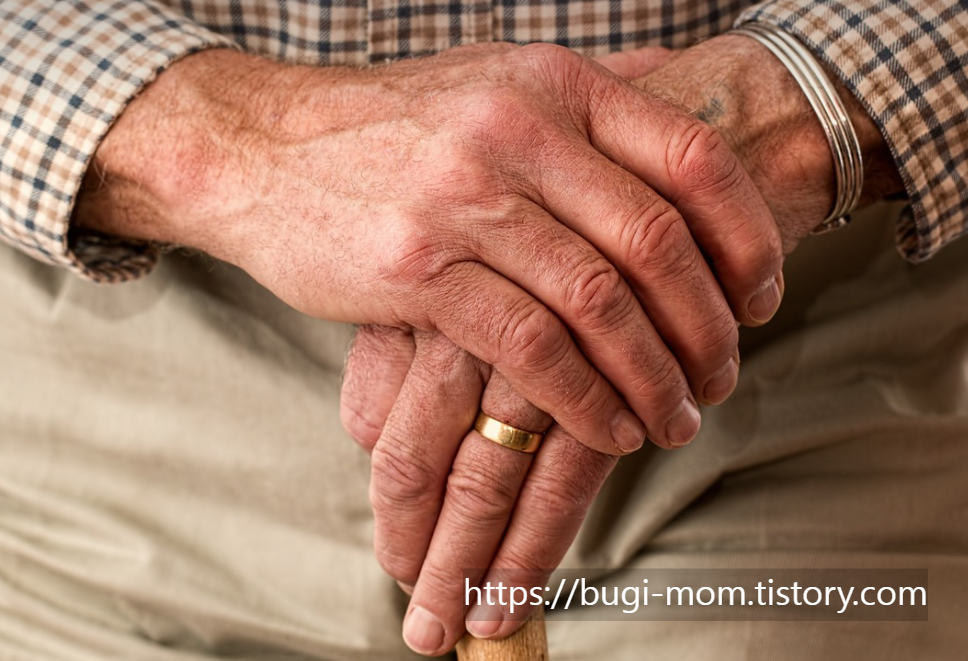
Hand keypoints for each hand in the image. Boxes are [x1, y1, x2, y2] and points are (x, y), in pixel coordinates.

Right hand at [75, 42, 782, 456]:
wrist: (262, 149)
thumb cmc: (390, 131)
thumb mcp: (492, 85)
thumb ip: (581, 105)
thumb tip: (674, 115)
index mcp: (553, 85)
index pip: (692, 157)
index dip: (747, 236)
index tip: (762, 298)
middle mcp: (518, 130)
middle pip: (655, 240)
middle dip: (706, 325)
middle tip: (722, 376)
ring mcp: (465, 198)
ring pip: (598, 302)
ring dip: (652, 375)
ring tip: (675, 418)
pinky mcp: (418, 269)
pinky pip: (529, 346)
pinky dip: (584, 397)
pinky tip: (607, 428)